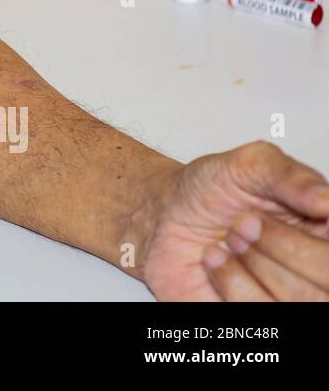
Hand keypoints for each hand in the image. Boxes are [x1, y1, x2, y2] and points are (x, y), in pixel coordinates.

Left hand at [139, 141, 328, 300]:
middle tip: (241, 225)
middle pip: (320, 287)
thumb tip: (326, 199)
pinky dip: (230, 284)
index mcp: (323, 234)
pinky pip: (257, 312)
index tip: (260, 216)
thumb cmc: (210, 189)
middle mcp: (312, 272)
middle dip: (271, 248)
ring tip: (226, 241)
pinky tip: (215, 262)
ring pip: (293, 303)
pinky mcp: (256, 314)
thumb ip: (290, 176)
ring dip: (249, 264)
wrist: (165, 214)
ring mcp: (287, 297)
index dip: (300, 242)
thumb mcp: (249, 164)